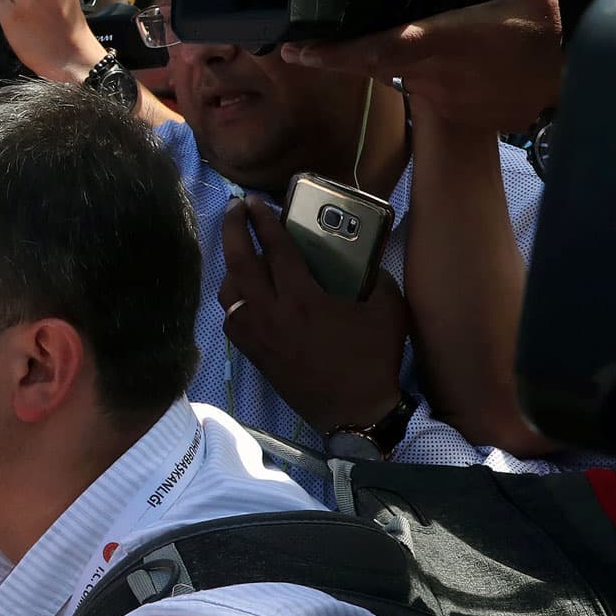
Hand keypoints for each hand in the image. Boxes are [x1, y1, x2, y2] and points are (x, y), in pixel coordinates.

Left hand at [218, 198, 408, 431]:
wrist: (353, 413)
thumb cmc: (373, 360)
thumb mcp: (387, 311)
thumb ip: (375, 278)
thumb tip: (364, 257)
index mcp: (304, 299)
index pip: (274, 248)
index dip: (263, 221)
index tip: (255, 202)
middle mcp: (272, 313)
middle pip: (238, 262)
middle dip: (233, 229)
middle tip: (236, 210)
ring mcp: (257, 335)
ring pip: (228, 290)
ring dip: (230, 264)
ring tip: (241, 250)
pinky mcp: (253, 353)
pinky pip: (230, 317)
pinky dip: (232, 298)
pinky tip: (244, 292)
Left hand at [277, 0, 561, 130]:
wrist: (584, 83)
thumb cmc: (558, 35)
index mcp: (447, 40)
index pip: (377, 50)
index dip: (334, 54)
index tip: (299, 51)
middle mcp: (437, 73)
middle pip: (373, 63)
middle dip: (339, 53)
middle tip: (307, 44)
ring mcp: (443, 95)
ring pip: (394, 74)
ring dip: (379, 57)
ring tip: (362, 39)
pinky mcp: (456, 108)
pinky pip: (420, 87)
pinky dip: (412, 70)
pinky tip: (422, 54)